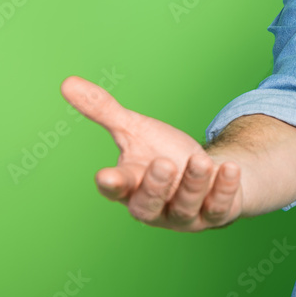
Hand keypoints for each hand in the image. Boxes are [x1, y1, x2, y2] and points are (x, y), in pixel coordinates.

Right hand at [61, 75, 242, 231]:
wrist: (206, 172)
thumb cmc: (163, 152)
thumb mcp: (135, 129)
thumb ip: (104, 111)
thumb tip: (67, 82)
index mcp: (131, 186)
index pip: (116, 189)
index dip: (112, 184)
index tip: (105, 176)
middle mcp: (155, 206)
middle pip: (148, 205)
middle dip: (156, 186)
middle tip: (163, 163)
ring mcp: (185, 214)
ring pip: (185, 207)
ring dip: (193, 184)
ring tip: (199, 160)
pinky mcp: (214, 214)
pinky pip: (219, 208)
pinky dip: (224, 189)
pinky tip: (229, 168)